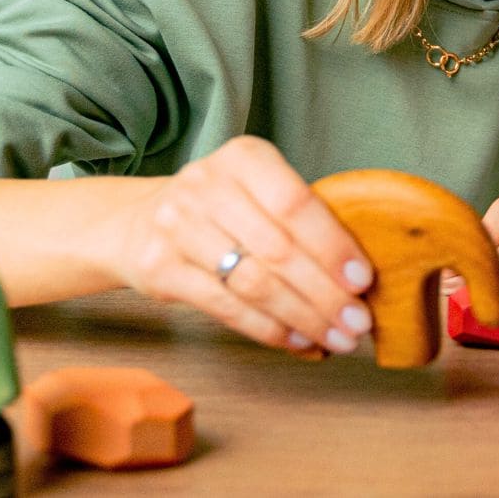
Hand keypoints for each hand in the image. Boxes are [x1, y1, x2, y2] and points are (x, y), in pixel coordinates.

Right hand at [110, 135, 376, 356]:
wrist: (135, 221)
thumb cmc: (221, 209)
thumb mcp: (256, 190)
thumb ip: (302, 220)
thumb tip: (359, 278)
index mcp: (244, 158)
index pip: (296, 204)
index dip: (332, 246)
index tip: (363, 281)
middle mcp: (207, 186)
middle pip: (278, 250)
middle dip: (325, 293)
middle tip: (358, 323)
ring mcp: (178, 227)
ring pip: (254, 284)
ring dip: (302, 318)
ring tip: (335, 339)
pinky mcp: (160, 269)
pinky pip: (227, 308)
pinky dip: (269, 329)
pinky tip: (297, 341)